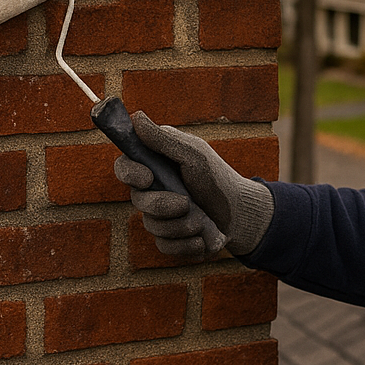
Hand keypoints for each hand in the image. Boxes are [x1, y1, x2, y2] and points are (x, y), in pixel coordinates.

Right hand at [113, 111, 273, 261]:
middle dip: (163, 205)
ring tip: (202, 220)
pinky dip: (187, 244)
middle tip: (186, 203)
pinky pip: (165, 246)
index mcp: (154, 165)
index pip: (124, 166)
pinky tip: (203, 237)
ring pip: (153, 226)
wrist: (240, 213)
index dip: (129, 173)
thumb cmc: (216, 177)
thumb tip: (136, 117)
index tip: (147, 178)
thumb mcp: (193, 154)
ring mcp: (158, 216)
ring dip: (182, 225)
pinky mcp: (169, 239)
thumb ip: (164, 140)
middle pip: (137, 200)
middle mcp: (152, 190)